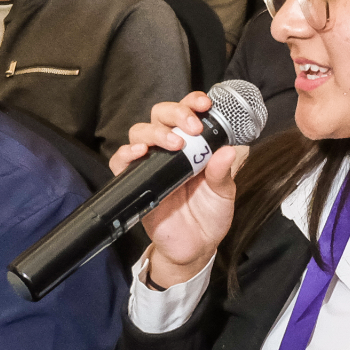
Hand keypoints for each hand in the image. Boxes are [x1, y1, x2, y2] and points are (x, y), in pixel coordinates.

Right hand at [109, 92, 244, 288]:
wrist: (196, 247)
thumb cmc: (210, 217)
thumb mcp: (223, 193)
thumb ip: (223, 172)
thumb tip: (228, 150)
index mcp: (193, 146)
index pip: (186, 113)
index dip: (191, 103)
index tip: (204, 105)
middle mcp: (170, 151)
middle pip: (160, 116)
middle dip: (175, 113)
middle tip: (192, 128)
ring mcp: (151, 165)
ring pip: (140, 132)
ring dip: (155, 132)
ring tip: (174, 144)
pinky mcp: (135, 183)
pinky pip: (120, 162)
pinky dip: (126, 153)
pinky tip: (140, 153)